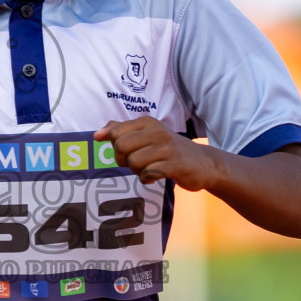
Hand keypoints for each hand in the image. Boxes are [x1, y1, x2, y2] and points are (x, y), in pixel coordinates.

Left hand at [95, 116, 220, 189]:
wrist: (203, 163)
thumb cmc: (168, 150)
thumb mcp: (146, 135)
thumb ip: (121, 131)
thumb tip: (97, 134)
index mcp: (147, 122)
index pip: (116, 133)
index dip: (115, 147)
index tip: (127, 152)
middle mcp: (157, 131)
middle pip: (121, 147)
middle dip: (125, 160)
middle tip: (138, 163)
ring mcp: (166, 147)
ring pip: (134, 162)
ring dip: (137, 171)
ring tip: (150, 168)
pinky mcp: (174, 164)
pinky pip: (147, 174)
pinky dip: (147, 179)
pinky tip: (156, 176)